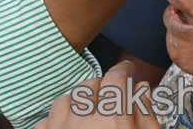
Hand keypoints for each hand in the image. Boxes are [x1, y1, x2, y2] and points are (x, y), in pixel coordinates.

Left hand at [35, 62, 159, 127]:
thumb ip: (146, 116)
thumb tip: (141, 90)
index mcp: (112, 120)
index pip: (116, 79)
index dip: (123, 70)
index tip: (127, 69)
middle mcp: (81, 120)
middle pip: (89, 86)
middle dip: (102, 87)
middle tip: (111, 96)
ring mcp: (58, 128)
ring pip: (65, 99)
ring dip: (78, 101)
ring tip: (89, 112)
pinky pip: (45, 120)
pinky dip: (56, 120)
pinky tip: (67, 126)